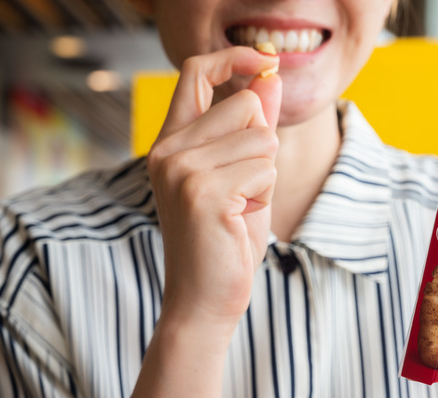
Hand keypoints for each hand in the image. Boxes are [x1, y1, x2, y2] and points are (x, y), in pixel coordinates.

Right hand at [146, 46, 281, 333]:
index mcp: (170, 142)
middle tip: (243, 189)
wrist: (204, 300)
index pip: (196, 72)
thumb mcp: (244, 174)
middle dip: (264, 145)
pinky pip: (265, 168)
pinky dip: (265, 195)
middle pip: (248, 104)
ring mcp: (180, 168)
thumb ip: (253, 126)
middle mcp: (167, 149)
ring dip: (266, 175)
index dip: (234, 57)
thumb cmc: (225, 240)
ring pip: (262, 137)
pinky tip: (240, 219)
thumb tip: (270, 77)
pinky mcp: (201, 190)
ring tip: (240, 207)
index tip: (266, 59)